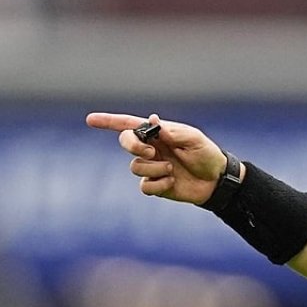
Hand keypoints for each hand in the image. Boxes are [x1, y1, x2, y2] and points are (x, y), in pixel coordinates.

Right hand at [86, 112, 230, 204]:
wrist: (216, 180)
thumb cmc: (207, 155)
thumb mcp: (194, 139)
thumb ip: (172, 132)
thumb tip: (152, 120)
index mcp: (158, 133)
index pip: (129, 125)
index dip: (108, 122)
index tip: (90, 119)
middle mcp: (151, 148)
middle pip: (125, 142)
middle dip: (132, 146)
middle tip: (151, 152)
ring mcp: (151, 166)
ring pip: (135, 166)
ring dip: (154, 168)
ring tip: (172, 169)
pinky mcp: (155, 184)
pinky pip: (144, 186)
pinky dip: (158, 184)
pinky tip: (172, 182)